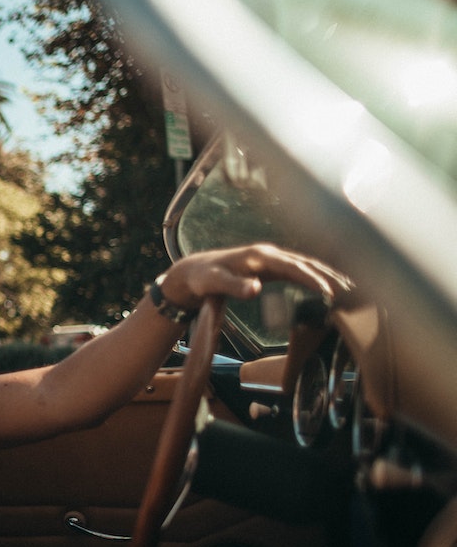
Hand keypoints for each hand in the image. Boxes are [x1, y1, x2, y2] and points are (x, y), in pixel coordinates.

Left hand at [158, 244, 351, 309]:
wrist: (194, 271)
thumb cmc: (204, 278)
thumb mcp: (214, 283)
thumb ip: (234, 286)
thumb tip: (255, 289)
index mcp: (259, 256)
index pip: (293, 266)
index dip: (313, 279)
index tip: (330, 292)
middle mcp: (268, 254)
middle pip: (306, 262)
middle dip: (330, 274)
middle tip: (353, 290)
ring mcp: (271, 259)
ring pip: (305, 264)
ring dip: (328, 274)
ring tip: (351, 288)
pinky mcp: (270, 266)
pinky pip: (299, 270)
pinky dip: (316, 276)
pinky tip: (328, 286)